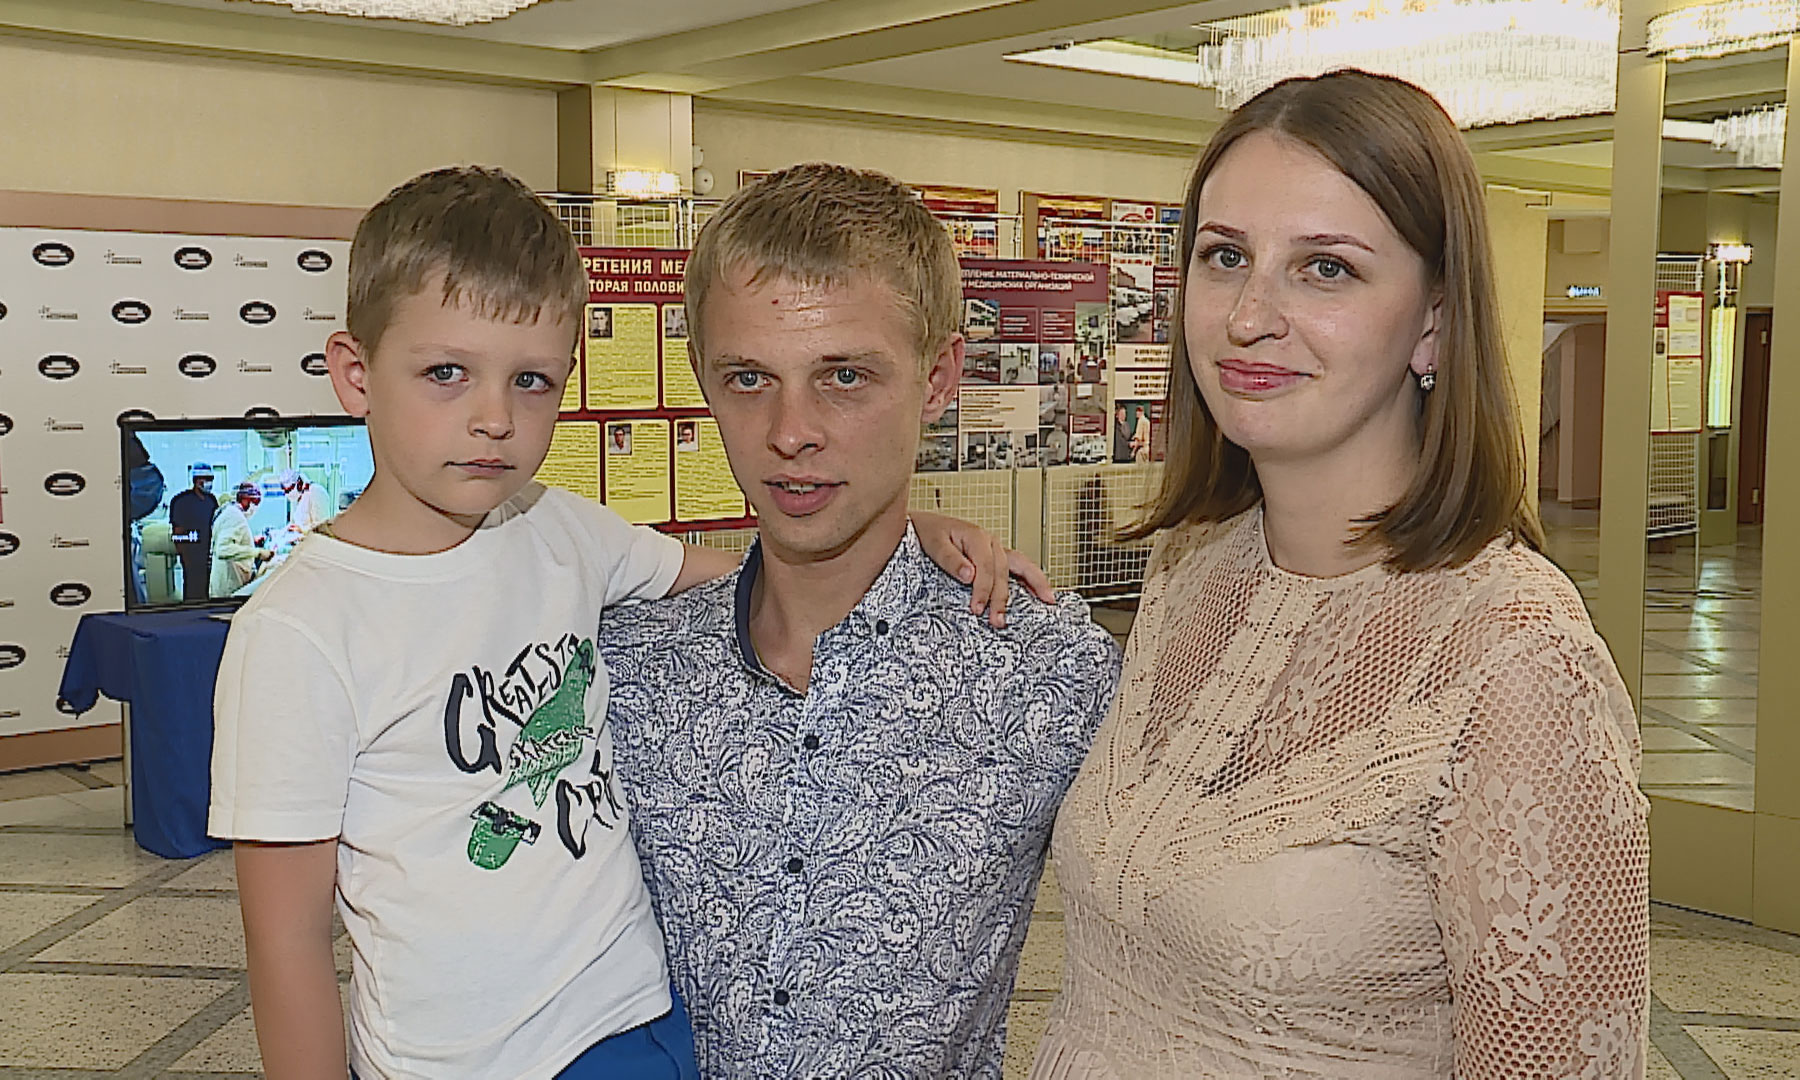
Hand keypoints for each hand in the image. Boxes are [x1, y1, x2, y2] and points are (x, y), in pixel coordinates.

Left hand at [910, 512, 1054, 627]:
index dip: (983, 590)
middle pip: (1003, 572)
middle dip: (1002, 598)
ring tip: (1047, 601)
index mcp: (977, 536)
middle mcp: (990, 542)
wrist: (922, 526)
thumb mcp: (934, 544)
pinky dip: (1031, 579)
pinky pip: (1018, 568)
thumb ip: (951, 560)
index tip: (977, 608)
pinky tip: (1040, 591)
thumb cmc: (928, 533)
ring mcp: (995, 549)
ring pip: (1020, 566)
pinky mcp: (994, 558)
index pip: (986, 568)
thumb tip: (970, 575)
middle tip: (997, 620)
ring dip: (1033, 585)